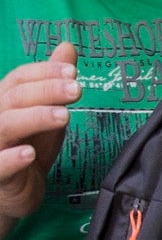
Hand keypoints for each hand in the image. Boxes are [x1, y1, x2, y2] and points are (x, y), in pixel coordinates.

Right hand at [0, 43, 78, 223]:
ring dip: (34, 118)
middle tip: (77, 89)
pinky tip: (29, 153)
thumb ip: (54, 83)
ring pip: (5, 126)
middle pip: (14, 98)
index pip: (18, 78)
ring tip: (64, 116)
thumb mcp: (45, 112)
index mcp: (4, 101)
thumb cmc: (26, 147)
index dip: (44, 72)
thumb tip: (67, 46)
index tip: (73, 71)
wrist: (12, 193)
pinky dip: (12, 158)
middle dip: (46, 91)